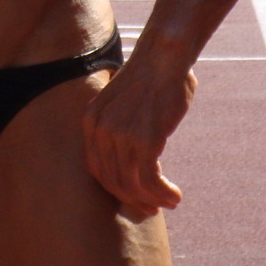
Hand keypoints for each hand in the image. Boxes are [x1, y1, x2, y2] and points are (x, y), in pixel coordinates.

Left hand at [81, 62, 197, 221]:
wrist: (163, 58)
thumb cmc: (149, 79)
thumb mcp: (120, 103)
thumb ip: (118, 128)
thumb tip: (131, 160)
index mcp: (90, 120)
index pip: (97, 170)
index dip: (116, 189)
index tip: (135, 197)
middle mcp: (100, 130)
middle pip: (113, 181)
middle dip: (134, 200)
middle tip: (153, 207)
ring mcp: (121, 135)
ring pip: (131, 185)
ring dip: (152, 200)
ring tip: (170, 202)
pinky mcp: (144, 140)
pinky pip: (150, 180)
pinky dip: (163, 193)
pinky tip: (175, 195)